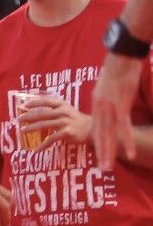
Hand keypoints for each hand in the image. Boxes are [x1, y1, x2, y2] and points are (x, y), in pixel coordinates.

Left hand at [21, 95, 91, 151]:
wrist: (92, 129)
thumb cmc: (77, 120)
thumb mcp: (67, 111)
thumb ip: (54, 110)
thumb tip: (36, 112)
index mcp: (63, 105)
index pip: (47, 101)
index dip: (35, 102)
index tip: (24, 105)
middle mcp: (64, 112)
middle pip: (42, 113)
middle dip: (28, 116)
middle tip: (17, 120)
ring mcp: (65, 122)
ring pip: (44, 125)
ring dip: (31, 128)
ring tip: (22, 132)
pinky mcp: (67, 132)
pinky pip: (51, 139)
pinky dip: (42, 145)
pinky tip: (36, 150)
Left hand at [92, 52, 142, 169]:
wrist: (121, 56)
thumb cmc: (116, 69)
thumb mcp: (107, 86)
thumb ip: (106, 98)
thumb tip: (108, 105)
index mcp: (97, 105)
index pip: (96, 128)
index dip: (97, 142)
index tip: (98, 155)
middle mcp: (100, 109)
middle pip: (100, 135)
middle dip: (101, 153)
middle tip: (102, 169)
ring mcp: (110, 108)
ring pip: (109, 135)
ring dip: (109, 152)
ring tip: (107, 167)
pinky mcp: (121, 105)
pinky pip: (124, 127)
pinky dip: (126, 141)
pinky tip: (128, 152)